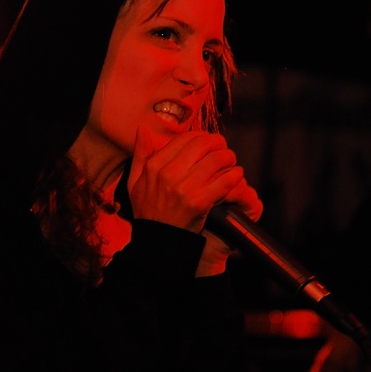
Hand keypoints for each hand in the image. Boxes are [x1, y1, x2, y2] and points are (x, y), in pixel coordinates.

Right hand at [128, 124, 262, 275]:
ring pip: (218, 159)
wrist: (158, 242)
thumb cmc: (147, 211)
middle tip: (224, 151)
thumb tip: (143, 129)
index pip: (186, 138)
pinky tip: (236, 176)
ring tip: (231, 163)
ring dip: (229, 159)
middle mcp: (169, 174)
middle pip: (204, 144)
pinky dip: (235, 175)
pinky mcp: (200, 203)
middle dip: (219, 144)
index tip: (209, 143)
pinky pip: (225, 180)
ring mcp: (184, 188)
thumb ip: (140, 154)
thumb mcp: (134, 182)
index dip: (203, 137)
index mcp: (155, 166)